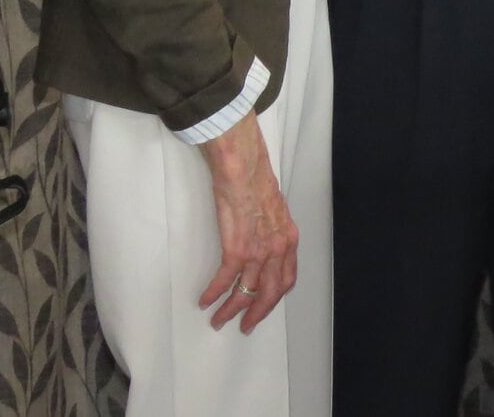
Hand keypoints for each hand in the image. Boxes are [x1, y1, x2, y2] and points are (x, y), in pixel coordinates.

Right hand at [197, 112, 298, 333]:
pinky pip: (226, 279)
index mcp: (289, 238)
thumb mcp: (274, 210)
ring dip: (230, 309)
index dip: (274, 298)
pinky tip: (204, 300)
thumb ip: (271, 230)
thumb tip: (261, 242)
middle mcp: (278, 248)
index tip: (263, 309)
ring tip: (217, 319)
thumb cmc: (255, 181)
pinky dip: (214, 293)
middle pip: (271, 292)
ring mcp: (258, 249)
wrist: (243, 166)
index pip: (287, 278)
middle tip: (243, 327)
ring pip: (246, 291)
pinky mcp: (237, 247)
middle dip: (256, 313)